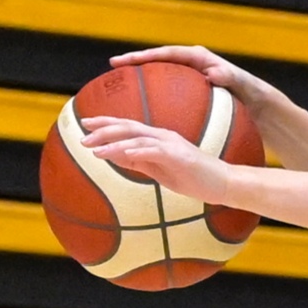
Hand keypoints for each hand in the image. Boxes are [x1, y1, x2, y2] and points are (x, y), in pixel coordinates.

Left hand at [77, 116, 242, 203]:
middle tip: (82, 136)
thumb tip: (115, 155)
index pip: (128, 127)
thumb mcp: (160, 170)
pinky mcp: (180, 156)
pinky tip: (120, 153)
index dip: (106, 123)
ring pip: (137, 137)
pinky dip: (136, 150)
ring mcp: (172, 145)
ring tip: (94, 148)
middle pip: (129, 127)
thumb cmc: (194, 178)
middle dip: (103, 130)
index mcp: (159, 138)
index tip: (85, 125)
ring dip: (113, 142)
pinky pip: (154, 151)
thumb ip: (139, 161)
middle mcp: (163, 136)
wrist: (224, 184)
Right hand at [109, 45, 275, 112]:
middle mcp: (191, 63)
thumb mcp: (243, 85)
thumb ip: (229, 77)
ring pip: (160, 75)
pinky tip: (143, 110)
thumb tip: (214, 72)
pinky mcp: (191, 91)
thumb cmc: (252, 93)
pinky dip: (157, 98)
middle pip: (157, 61)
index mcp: (199, 58)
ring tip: (119, 84)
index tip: (124, 60)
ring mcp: (189, 77)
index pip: (166, 53)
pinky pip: (169, 92)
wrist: (260, 103)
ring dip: (142, 79)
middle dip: (135, 62)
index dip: (144, 56)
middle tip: (113, 66)